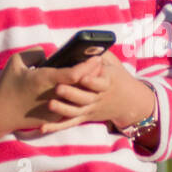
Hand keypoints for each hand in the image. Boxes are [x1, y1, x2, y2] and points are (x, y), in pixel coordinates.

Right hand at [0, 48, 147, 137]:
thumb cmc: (7, 85)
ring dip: (88, 87)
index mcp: (44, 79)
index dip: (88, 65)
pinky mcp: (53, 119)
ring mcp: (54, 109)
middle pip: (82, 86)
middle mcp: (53, 95)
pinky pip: (70, 106)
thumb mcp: (16, 62)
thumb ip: (35, 52)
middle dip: (93, 74)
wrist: (0, 113)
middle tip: (100, 64)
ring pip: (79, 97)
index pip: (75, 73)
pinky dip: (77, 97)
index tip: (96, 57)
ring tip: (94, 76)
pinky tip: (81, 89)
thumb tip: (52, 54)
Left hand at [35, 50, 150, 134]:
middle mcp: (99, 98)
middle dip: (72, 94)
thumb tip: (86, 44)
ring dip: (63, 109)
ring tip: (50, 104)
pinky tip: (43, 127)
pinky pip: (70, 123)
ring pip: (76, 112)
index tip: (82, 77)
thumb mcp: (112, 64)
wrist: (128, 102)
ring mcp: (91, 109)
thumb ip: (100, 55)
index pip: (101, 83)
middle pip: (86, 98)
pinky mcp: (85, 117)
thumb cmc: (115, 77)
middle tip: (58, 88)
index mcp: (108, 82)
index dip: (92, 81)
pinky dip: (57, 126)